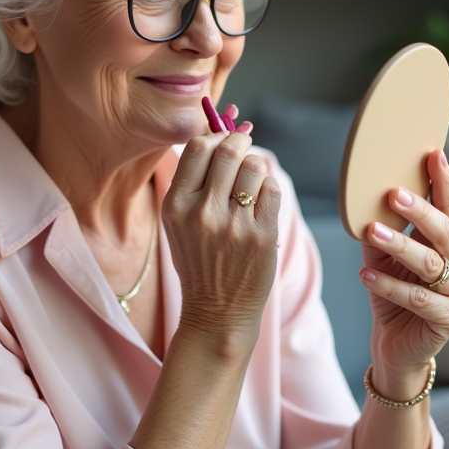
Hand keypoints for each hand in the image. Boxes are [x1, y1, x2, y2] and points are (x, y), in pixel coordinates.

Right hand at [163, 130, 279, 346]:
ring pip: (254, 166)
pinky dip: (270, 187)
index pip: (197, 147)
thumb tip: (219, 136)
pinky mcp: (261, 236)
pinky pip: (272, 189)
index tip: (224, 140)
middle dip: (240, 142)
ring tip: (252, 180)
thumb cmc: (199, 262)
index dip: (215, 136)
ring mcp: (233, 225)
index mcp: (176, 205)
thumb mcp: (178, 223)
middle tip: (244, 148)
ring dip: (256, 166)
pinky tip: (262, 201)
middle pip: (228, 150)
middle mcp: (201, 212)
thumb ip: (192, 182)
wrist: (216, 312)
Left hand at [358, 149, 448, 394]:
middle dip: (419, 211)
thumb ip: (381, 231)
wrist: (395, 345)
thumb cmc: (392, 295)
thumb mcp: (384, 258)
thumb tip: (363, 199)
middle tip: (393, 194)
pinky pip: (419, 298)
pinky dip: (389, 285)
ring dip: (399, 246)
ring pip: (430, 265)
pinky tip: (365, 276)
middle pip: (444, 233)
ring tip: (372, 232)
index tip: (432, 154)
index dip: (443, 182)